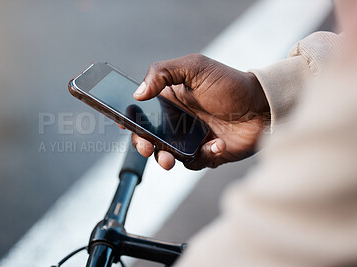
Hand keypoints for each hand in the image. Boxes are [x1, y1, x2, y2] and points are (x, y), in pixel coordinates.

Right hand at [120, 54, 269, 169]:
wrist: (263, 106)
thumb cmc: (230, 83)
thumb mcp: (195, 67)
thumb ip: (162, 72)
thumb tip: (138, 93)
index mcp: (170, 99)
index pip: (142, 111)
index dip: (130, 118)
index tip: (124, 124)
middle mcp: (177, 120)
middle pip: (149, 137)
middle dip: (143, 145)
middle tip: (147, 147)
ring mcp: (191, 138)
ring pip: (167, 154)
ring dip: (164, 158)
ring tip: (169, 159)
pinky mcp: (206, 152)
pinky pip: (194, 162)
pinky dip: (203, 156)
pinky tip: (217, 144)